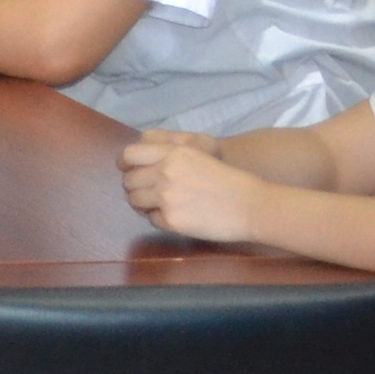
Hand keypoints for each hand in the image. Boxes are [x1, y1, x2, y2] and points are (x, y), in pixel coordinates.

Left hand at [119, 129, 263, 242]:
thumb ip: (167, 156)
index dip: (124, 164)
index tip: (128, 170)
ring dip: (143, 203)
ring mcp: (165, 197)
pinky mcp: (170, 220)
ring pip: (134, 201)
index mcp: (171, 153)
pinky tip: (176, 215)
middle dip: (135, 187)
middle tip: (148, 192)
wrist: (250, 206)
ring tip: (160, 205)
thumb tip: (138, 165)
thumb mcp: (196, 155)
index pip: (128, 155)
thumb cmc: (227, 179)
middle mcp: (164, 173)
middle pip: (128, 181)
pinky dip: (159, 218)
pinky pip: (151, 219)